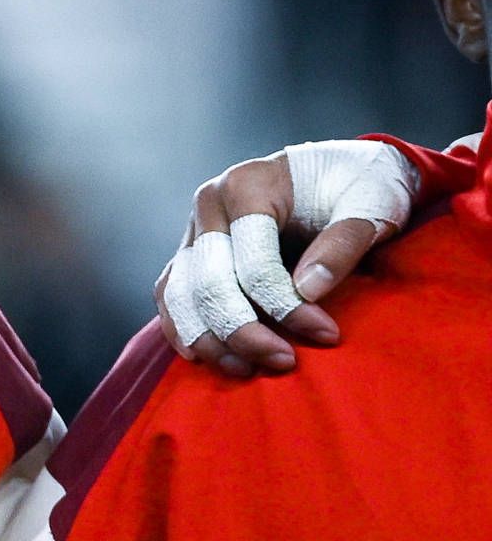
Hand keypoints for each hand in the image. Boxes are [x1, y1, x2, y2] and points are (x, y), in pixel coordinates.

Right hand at [157, 140, 417, 375]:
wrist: (338, 171)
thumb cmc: (358, 185)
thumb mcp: (368, 205)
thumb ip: (341, 245)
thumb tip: (306, 292)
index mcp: (246, 185)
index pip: (252, 261)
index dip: (285, 305)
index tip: (327, 334)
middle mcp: (207, 206)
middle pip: (207, 284)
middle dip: (243, 331)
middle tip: (285, 362)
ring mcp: (192, 231)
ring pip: (179, 297)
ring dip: (210, 340)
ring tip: (249, 369)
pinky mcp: (189, 254)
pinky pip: (172, 299)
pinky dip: (187, 331)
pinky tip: (214, 357)